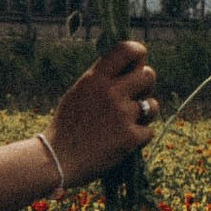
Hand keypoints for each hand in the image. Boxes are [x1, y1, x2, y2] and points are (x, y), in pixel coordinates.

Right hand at [47, 39, 156, 187]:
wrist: (57, 160)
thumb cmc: (66, 127)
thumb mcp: (78, 93)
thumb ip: (101, 80)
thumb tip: (130, 67)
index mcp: (95, 78)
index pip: (127, 50)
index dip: (139, 52)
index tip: (139, 62)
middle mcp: (111, 92)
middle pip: (148, 75)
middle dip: (146, 86)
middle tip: (136, 96)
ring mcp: (122, 115)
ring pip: (153, 104)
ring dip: (146, 112)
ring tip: (130, 121)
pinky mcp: (130, 138)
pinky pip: (148, 131)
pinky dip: (138, 137)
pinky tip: (123, 142)